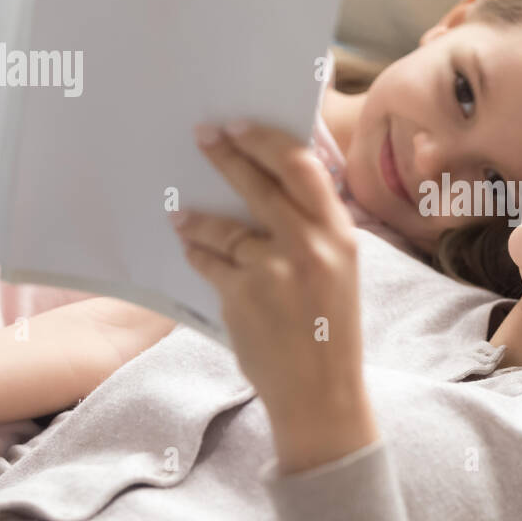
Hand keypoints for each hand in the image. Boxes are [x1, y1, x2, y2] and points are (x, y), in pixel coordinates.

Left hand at [171, 120, 377, 473]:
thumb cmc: (330, 332)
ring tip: (180, 214)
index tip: (240, 126)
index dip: (267, 141)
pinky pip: (209, 260)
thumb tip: (272, 188)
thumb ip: (314, 231)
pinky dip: (197, 252)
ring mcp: (275, 269)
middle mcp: (311, 246)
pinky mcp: (243, 294)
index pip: (303, 168)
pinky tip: (190, 249)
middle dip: (227, 154)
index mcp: (341, 235)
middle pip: (261, 183)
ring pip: (225, 226)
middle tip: (203, 134)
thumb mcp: (340, 272)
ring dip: (198, 217)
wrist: (321, 394)